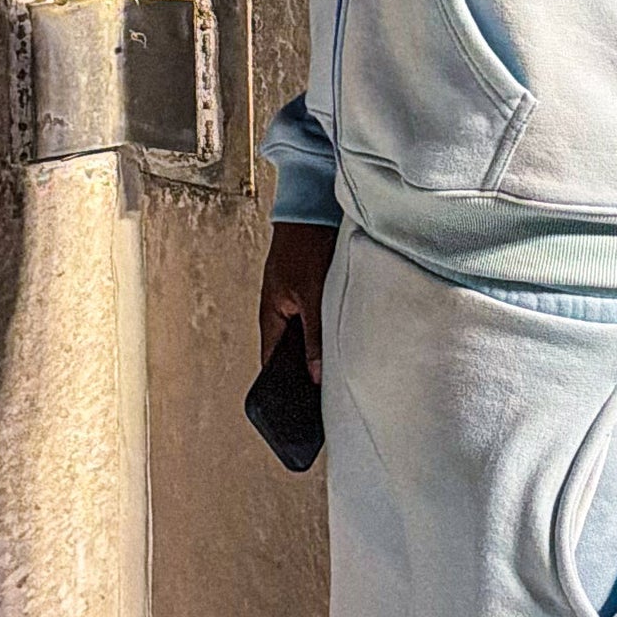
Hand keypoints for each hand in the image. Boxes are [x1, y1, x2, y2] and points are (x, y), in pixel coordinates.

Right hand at [259, 221, 337, 382]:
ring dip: (319, 346)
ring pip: (306, 335)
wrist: (312, 207)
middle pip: (291, 351)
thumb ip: (314, 336)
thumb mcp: (312, 295)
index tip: (296, 408)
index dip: (281, 386)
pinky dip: (327, 329)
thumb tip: (315, 374)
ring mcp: (295, 301)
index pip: (271, 363)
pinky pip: (317, 319)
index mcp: (271, 316)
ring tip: (339, 365)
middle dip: (305, 369)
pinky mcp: (310, 291)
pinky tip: (346, 335)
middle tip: (325, 391)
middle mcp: (280, 311)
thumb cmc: (304, 245)